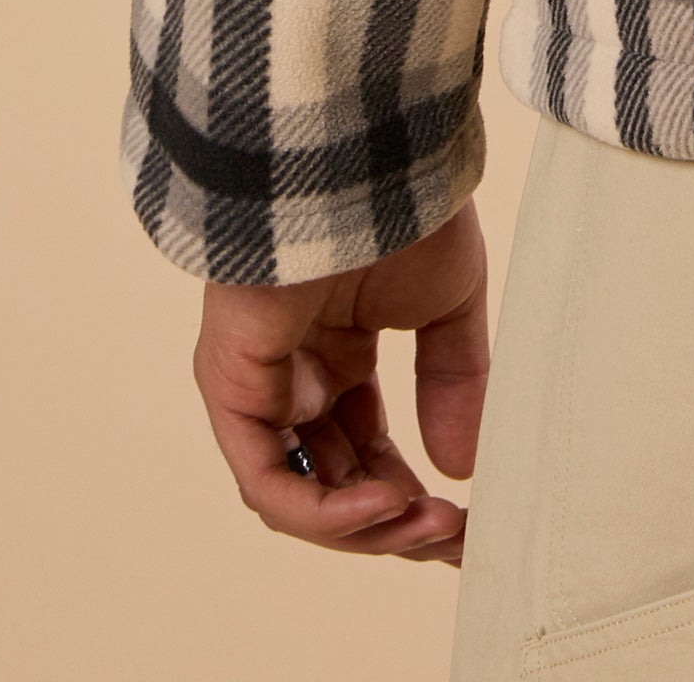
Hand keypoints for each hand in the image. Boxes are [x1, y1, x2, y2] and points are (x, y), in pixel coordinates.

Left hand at [191, 204, 488, 564]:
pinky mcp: (229, 386)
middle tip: (450, 539)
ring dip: (363, 528)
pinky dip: (322, 511)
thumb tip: (462, 469)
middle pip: (332, 485)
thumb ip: (452, 383)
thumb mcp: (446, 304)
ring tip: (425, 525)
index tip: (463, 525)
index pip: (365, 453)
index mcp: (337, 352)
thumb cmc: (403, 206)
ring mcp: (256, 383)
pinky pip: (266, 480)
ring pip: (296, 496)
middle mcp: (291, 375)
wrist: (362, 154)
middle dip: (393, 524)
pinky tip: (382, 505)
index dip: (411, 498)